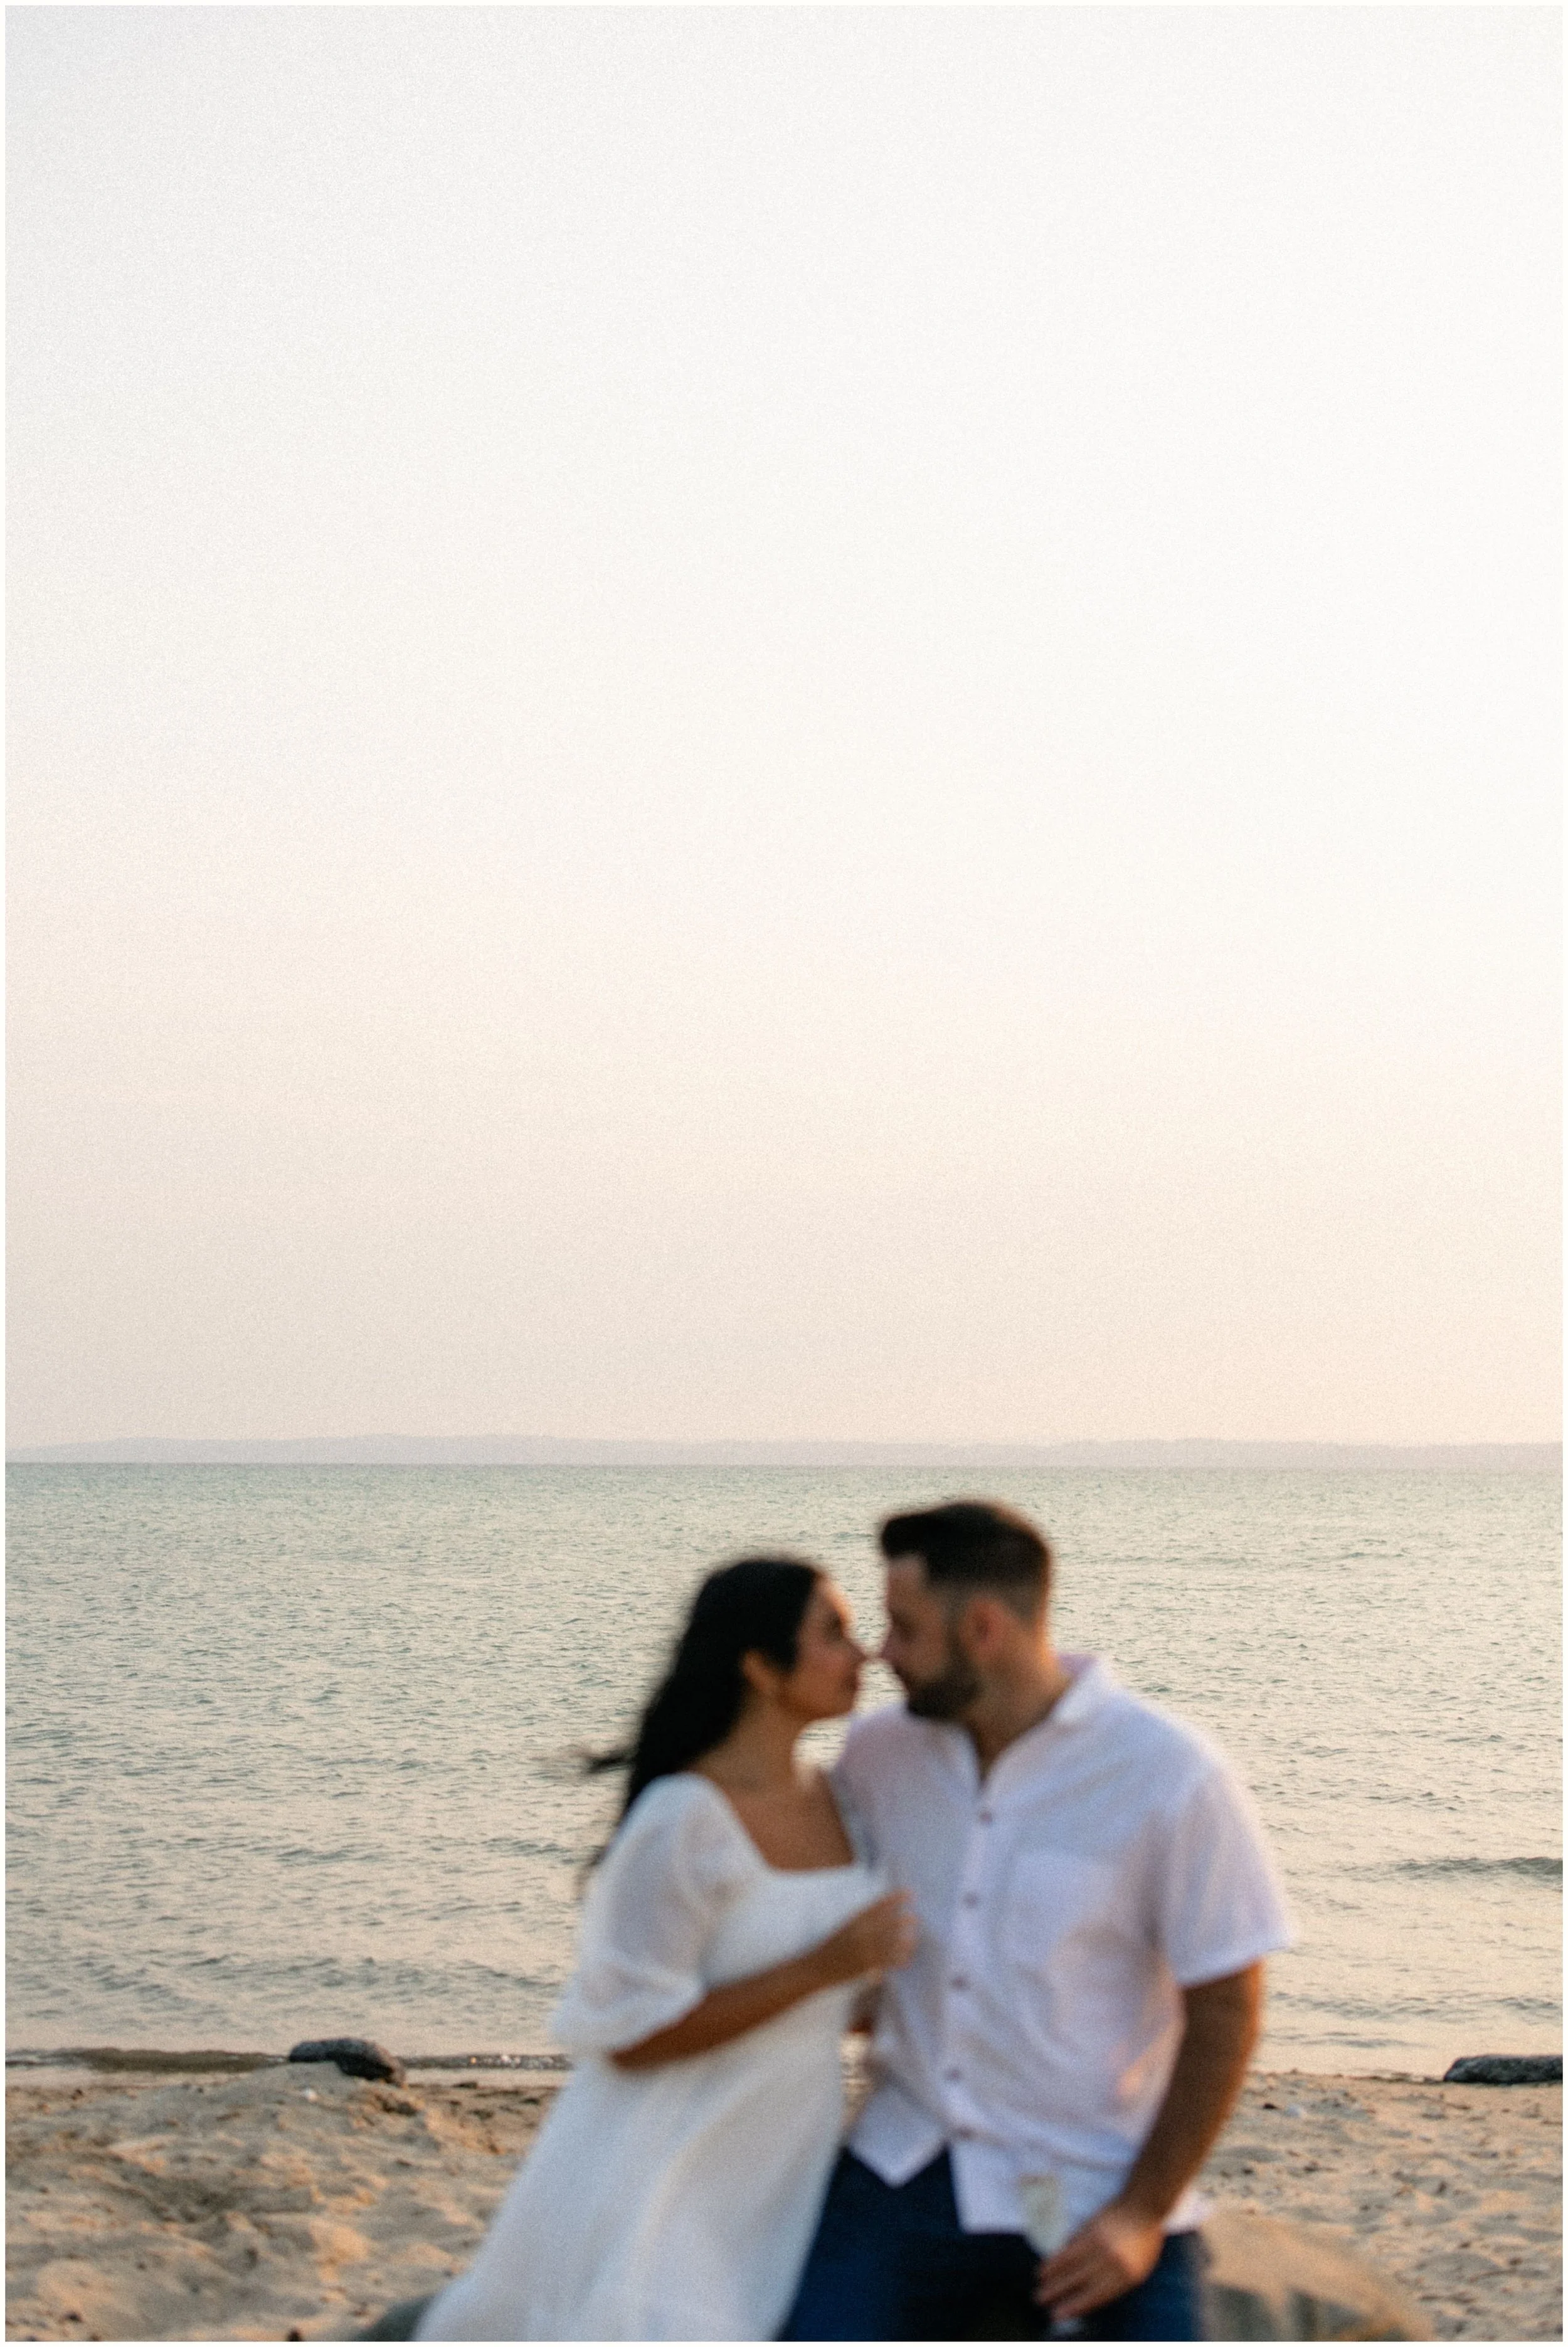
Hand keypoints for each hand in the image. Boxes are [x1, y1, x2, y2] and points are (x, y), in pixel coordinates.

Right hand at [811, 1891, 916, 1986]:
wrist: (814, 1967)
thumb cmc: (829, 1946)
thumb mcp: (843, 1927)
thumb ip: (861, 1922)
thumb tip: (882, 1915)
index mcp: (853, 1920)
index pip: (877, 1906)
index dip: (894, 1899)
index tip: (907, 1893)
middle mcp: (858, 1933)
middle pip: (885, 1924)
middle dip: (901, 1920)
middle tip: (914, 1917)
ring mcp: (861, 1950)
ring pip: (888, 1943)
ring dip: (902, 1939)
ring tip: (914, 1936)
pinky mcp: (863, 1966)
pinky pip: (885, 1962)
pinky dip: (897, 1959)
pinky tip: (906, 1957)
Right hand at [1035, 2197, 1164, 2322]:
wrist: (1143, 2208)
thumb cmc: (1144, 2244)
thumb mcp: (1137, 2271)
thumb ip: (1115, 2284)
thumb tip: (1089, 2295)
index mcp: (1124, 2277)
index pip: (1094, 2297)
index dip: (1073, 2306)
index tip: (1057, 2314)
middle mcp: (1109, 2262)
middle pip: (1077, 2281)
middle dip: (1057, 2291)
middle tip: (1039, 2298)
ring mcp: (1098, 2244)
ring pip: (1070, 2262)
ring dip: (1052, 2273)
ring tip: (1039, 2281)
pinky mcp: (1090, 2229)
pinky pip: (1070, 2246)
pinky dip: (1058, 2255)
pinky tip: (1049, 2262)